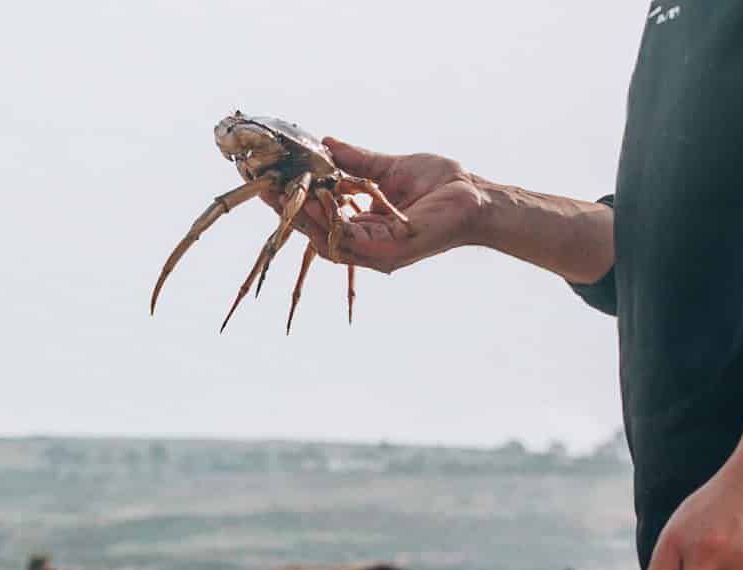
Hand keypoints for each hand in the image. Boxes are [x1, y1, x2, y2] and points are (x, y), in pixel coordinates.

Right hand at [281, 139, 487, 274]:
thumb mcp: (388, 168)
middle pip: (317, 232)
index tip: (273, 181)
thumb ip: (357, 162)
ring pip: (328, 238)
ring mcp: (376, 252)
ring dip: (303, 217)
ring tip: (282, 194)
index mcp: (364, 226)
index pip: (321, 218)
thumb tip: (326, 144)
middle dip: (289, 211)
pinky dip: (330, 223)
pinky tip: (314, 203)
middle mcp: (366, 245)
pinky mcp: (388, 252)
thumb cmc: (441, 184)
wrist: (476, 196)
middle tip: (266, 188)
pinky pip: (350, 240)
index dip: (295, 202)